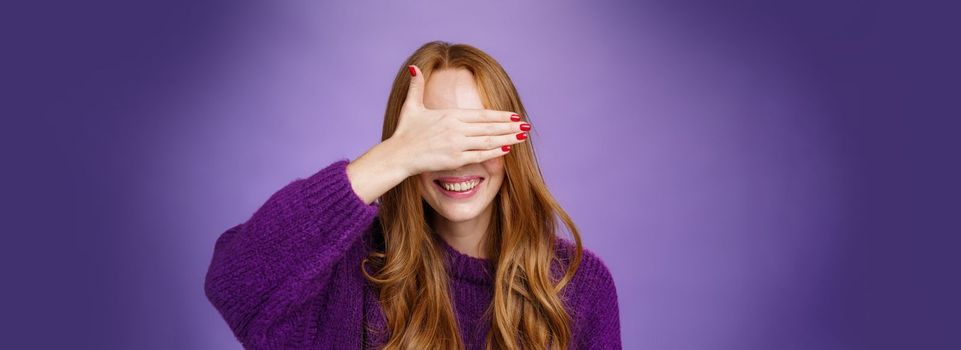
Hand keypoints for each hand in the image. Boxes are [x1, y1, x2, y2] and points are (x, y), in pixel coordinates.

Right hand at [387, 64, 529, 175]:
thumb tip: (414, 68)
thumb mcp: (411, 106)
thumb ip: (417, 87)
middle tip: (527, 126)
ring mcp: (457, 144)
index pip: (482, 115)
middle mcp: (457, 128)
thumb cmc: (405, 132)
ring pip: (489, 140)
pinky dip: (495, 152)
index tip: (515, 116)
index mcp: (451, 115)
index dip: (501, 115)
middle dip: (510, 127)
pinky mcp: (455, 159)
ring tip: (522, 137)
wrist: (398, 154)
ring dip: (508, 138)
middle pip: (490, 127)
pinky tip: (507, 149)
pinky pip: (480, 155)